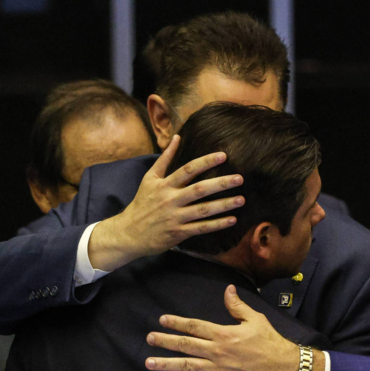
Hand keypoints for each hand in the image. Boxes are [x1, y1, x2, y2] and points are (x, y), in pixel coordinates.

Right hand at [87, 134, 244, 271]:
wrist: (128, 233)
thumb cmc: (142, 203)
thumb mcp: (149, 179)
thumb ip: (165, 159)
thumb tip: (177, 137)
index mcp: (164, 184)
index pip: (188, 170)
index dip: (206, 162)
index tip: (223, 156)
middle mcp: (170, 200)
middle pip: (199, 190)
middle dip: (220, 183)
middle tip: (239, 178)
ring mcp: (175, 217)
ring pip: (203, 210)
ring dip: (223, 205)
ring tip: (241, 199)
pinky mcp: (178, 233)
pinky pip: (201, 228)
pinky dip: (217, 225)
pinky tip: (232, 220)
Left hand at [145, 285, 322, 370]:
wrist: (285, 368)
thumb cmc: (271, 342)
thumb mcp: (255, 319)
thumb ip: (237, 306)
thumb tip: (227, 289)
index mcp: (224, 333)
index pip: (194, 326)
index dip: (177, 323)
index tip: (162, 320)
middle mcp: (217, 351)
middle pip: (186, 345)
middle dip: (165, 341)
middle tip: (149, 339)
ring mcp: (218, 370)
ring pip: (187, 366)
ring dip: (166, 365)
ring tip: (149, 363)